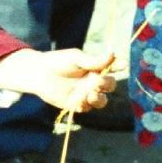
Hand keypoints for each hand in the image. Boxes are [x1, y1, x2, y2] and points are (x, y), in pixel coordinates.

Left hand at [0, 47, 115, 114]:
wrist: (39, 74)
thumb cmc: (58, 61)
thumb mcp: (75, 58)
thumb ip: (93, 60)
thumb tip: (112, 54)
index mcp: (96, 67)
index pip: (113, 67)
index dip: (120, 66)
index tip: (122, 64)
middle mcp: (94, 81)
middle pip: (110, 85)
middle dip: (108, 84)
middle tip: (98, 80)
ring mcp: (86, 94)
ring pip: (102, 101)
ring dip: (100, 99)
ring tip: (90, 94)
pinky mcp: (77, 104)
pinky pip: (87, 108)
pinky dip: (85, 105)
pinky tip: (80, 101)